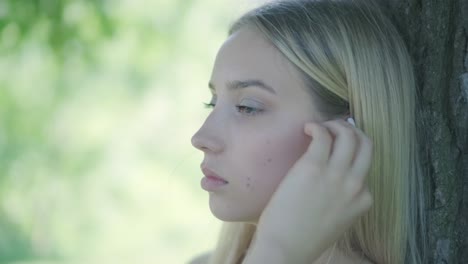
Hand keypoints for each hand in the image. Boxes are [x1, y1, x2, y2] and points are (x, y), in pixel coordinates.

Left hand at [245, 119, 373, 262]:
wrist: (284, 249)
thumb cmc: (303, 238)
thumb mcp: (336, 222)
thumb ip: (343, 202)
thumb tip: (333, 183)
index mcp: (363, 200)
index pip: (365, 168)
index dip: (350, 155)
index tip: (336, 150)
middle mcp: (355, 185)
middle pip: (366, 144)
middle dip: (352, 131)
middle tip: (334, 130)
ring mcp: (336, 175)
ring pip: (350, 135)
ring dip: (336, 125)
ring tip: (319, 128)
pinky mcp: (313, 166)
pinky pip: (323, 135)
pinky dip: (317, 126)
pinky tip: (307, 129)